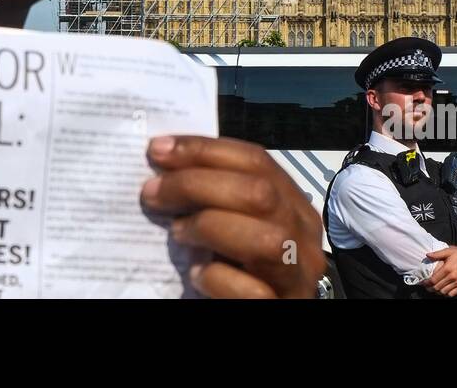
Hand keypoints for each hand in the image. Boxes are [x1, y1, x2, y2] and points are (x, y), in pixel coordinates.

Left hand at [141, 135, 325, 297]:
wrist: (250, 306)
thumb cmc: (237, 269)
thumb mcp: (232, 223)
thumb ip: (217, 198)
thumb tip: (164, 165)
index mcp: (293, 207)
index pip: (257, 161)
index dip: (206, 150)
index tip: (159, 149)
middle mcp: (304, 238)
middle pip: (261, 193)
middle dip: (197, 184)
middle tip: (152, 192)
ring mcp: (297, 277)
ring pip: (267, 240)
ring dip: (210, 227)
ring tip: (176, 233)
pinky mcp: (279, 306)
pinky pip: (253, 290)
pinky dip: (218, 278)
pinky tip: (196, 276)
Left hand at [422, 246, 456, 296]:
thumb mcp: (449, 251)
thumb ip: (438, 254)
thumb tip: (427, 255)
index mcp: (447, 268)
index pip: (434, 279)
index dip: (427, 283)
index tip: (423, 283)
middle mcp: (452, 277)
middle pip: (437, 287)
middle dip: (430, 288)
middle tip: (427, 287)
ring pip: (444, 292)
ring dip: (437, 292)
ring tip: (434, 289)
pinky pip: (452, 294)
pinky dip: (446, 294)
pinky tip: (443, 290)